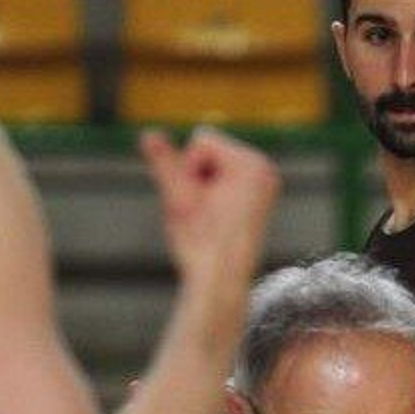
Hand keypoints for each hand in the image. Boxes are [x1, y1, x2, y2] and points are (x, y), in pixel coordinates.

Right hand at [140, 127, 279, 285]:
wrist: (221, 279)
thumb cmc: (201, 241)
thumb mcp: (177, 196)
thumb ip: (164, 161)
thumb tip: (149, 134)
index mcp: (253, 164)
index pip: (201, 139)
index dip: (188, 168)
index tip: (200, 200)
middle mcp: (265, 169)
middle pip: (210, 150)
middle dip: (197, 176)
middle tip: (205, 211)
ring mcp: (266, 182)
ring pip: (214, 165)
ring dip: (203, 186)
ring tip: (211, 216)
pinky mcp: (260, 195)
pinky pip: (224, 178)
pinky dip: (214, 192)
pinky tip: (218, 218)